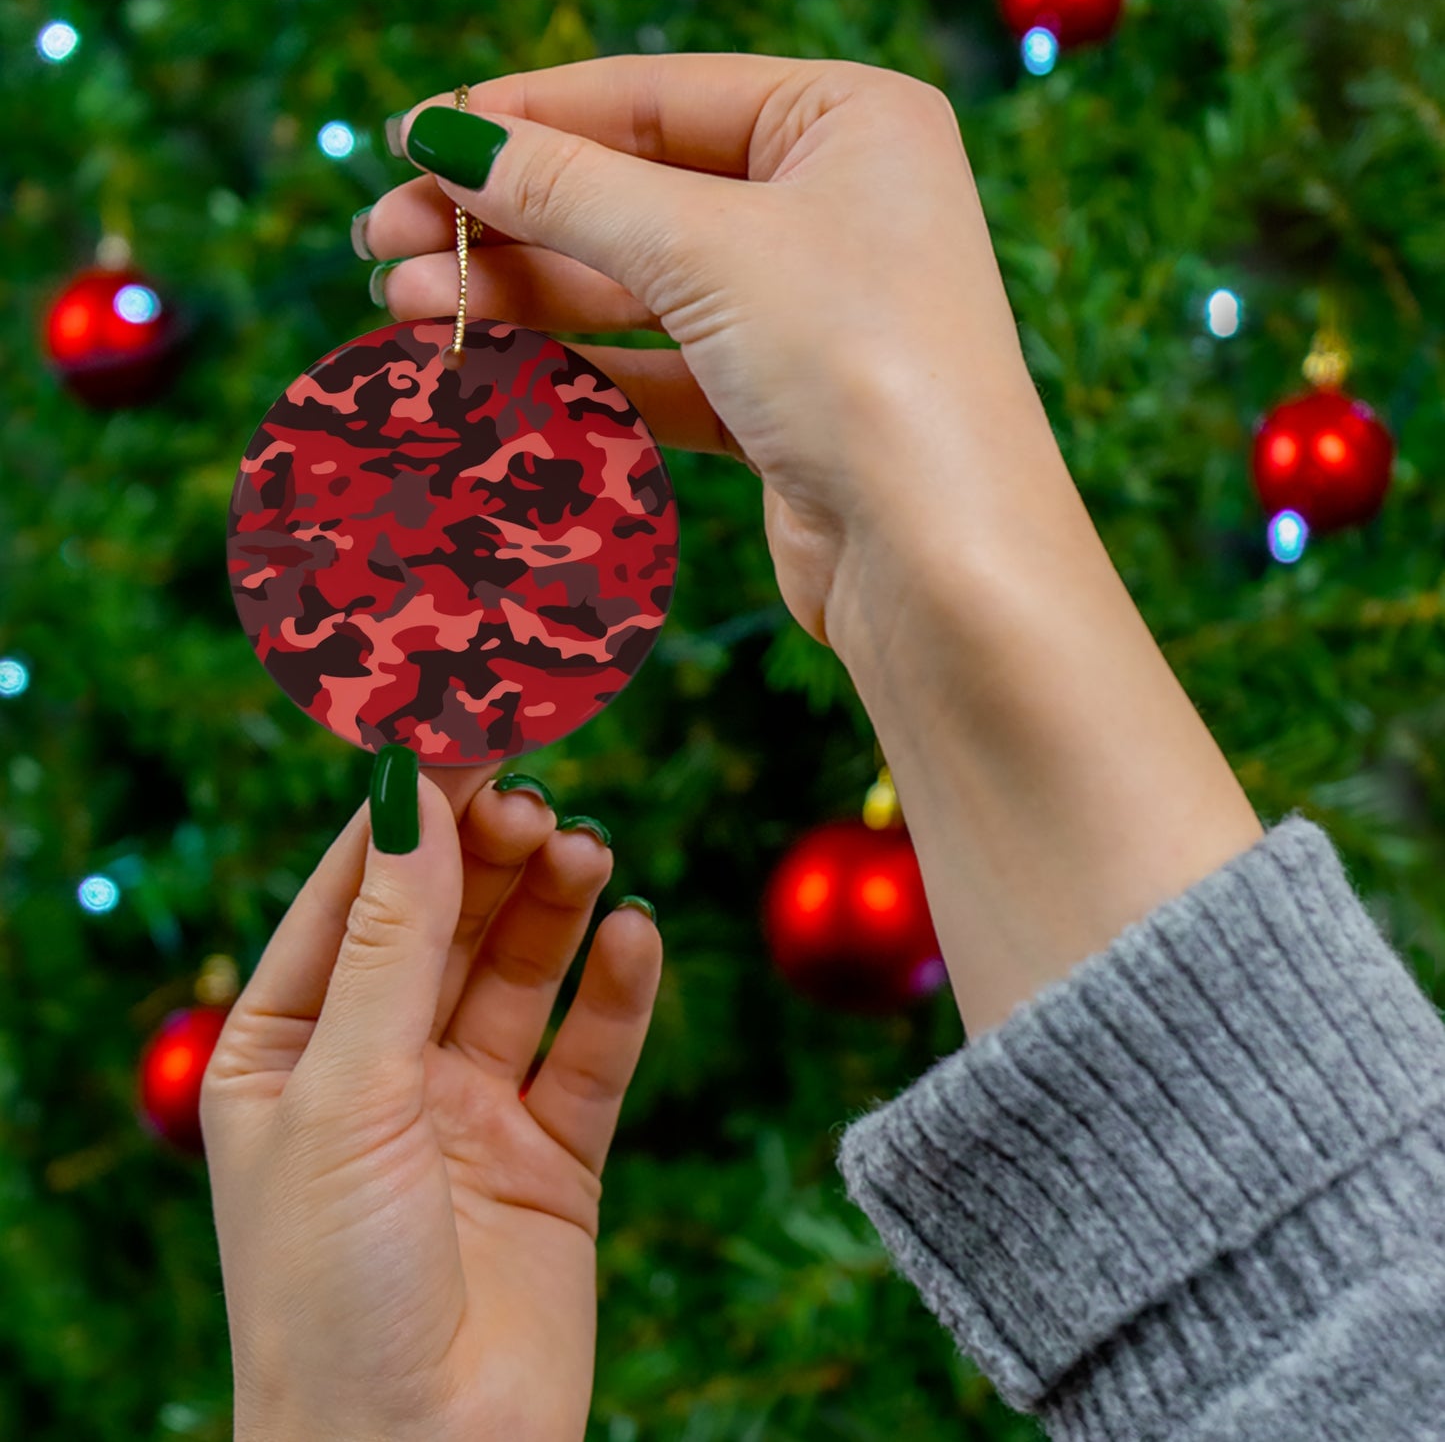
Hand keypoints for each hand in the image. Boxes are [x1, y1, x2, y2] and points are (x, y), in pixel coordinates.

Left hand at [201, 765, 661, 1441]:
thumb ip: (391, 940)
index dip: (410, 807)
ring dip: (554, 904)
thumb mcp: (346, 1093)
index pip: (354, 890)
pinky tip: (636, 936)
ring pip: (521, 971)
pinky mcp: (552, 1156)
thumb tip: (412, 790)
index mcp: (289, 1047)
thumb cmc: (331, 1292)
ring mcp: (468, 1108)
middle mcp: (379, 1066)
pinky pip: (591, 1051)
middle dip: (489, 852)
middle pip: (446, 919)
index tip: (469, 725)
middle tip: (538, 795)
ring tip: (585, 852)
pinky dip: (617, 991)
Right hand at [361, 53, 1053, 653]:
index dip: (525, 118)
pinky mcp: (781, 407)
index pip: (654, 97)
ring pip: (637, 288)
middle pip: (635, 194)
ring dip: (522, 297)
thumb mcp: (705, 248)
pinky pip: (660, 369)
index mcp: (847, 121)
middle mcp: (834, 208)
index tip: (411, 140)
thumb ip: (569, 189)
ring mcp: (808, 313)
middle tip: (383, 241)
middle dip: (506, 219)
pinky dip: (578, 370)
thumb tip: (446, 137)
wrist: (939, 560)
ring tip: (406, 308)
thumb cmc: (859, 365)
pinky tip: (488, 368)